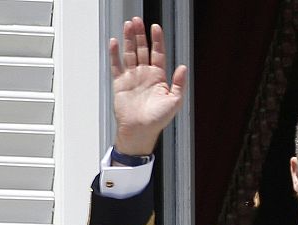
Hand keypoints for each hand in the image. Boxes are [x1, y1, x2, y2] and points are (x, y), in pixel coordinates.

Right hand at [109, 17, 187, 155]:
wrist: (140, 130)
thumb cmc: (158, 120)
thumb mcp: (174, 101)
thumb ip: (179, 83)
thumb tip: (183, 67)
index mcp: (159, 78)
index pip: (158, 53)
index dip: (157, 40)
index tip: (155, 27)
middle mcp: (145, 75)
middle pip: (142, 49)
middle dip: (140, 35)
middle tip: (137, 21)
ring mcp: (132, 77)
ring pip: (130, 53)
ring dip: (128, 39)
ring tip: (128, 26)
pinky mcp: (120, 83)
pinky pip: (116, 65)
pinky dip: (114, 54)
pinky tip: (114, 42)